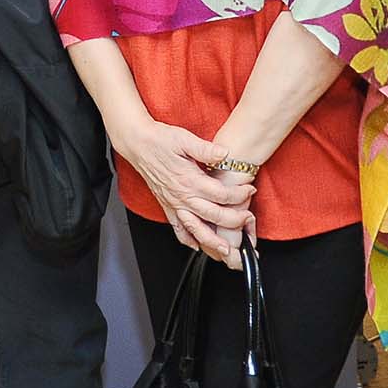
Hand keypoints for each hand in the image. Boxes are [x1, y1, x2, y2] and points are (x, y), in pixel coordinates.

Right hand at [117, 119, 254, 259]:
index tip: (250, 190)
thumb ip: (205, 149)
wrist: (137, 144)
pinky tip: (196, 246)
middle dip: (234, 220)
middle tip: (247, 218)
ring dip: (211, 241)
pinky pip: (177, 228)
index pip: (221, 193)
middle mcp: (182, 195)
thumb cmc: (159, 140)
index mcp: (189, 179)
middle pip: (213, 214)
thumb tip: (224, 154)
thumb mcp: (184, 138)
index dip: (239, 194)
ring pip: (195, 228)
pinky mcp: (166, 206)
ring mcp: (173, 203)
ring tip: (225, 250)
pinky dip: (187, 239)